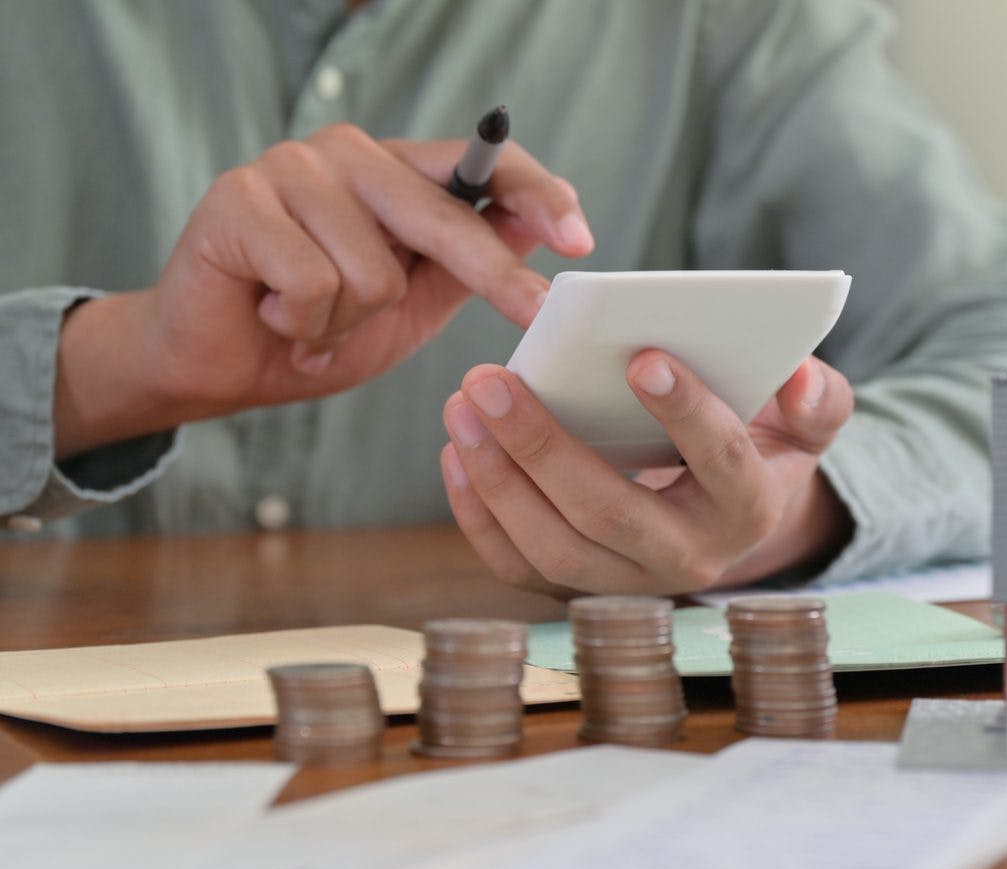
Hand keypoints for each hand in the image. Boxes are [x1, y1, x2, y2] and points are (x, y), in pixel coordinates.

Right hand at [53, 123, 592, 457]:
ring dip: (345, 322)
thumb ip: (463, 267)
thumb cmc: (317, 333)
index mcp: (392, 172)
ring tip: (311, 324)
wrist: (216, 366)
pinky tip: (272, 316)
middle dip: (491, 274)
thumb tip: (534, 226)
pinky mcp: (239, 199)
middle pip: (443, 217)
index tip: (580, 239)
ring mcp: (290, 168)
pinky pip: (312, 283)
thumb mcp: (410, 306)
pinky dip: (302, 324)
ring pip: (373, 269)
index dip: (535, 194)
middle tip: (533, 310)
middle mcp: (345, 154)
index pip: (477, 165)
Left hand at [439, 352, 854, 595]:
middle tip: (492, 378)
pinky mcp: (580, 588)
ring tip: (463, 405)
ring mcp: (629, 583)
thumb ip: (818, 398)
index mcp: (749, 508)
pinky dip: (478, 514)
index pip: (720, 461)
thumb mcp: (805, 423)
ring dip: (497, 478)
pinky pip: (519, 566)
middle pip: (609, 511)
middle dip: (543, 446)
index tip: (642, 356)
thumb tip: (799, 378)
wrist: (730, 519)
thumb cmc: (760, 448)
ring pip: (553, 547)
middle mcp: (690, 559)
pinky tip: (458, 451)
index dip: (685, 412)